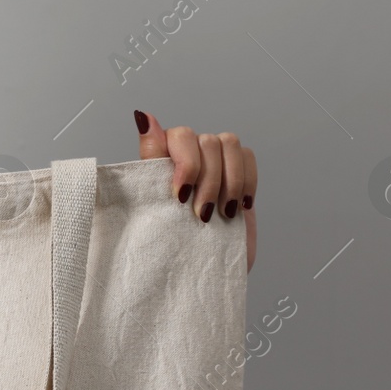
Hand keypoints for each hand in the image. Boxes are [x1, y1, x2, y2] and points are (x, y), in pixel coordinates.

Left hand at [134, 110, 256, 272]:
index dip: (185, 161)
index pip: (179, 135)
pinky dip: (245, 181)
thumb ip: (151, 159)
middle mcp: (190, 155)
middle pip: (207, 141)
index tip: (181, 195)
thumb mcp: (154, 203)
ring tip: (221, 213)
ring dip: (228, 181)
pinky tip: (237, 206)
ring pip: (229, 143)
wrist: (201, 273)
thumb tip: (142, 116)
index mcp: (164, 159)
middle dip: (208, 181)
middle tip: (202, 214)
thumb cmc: (172, 243)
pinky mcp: (239, 173)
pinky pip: (248, 156)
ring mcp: (216, 162)